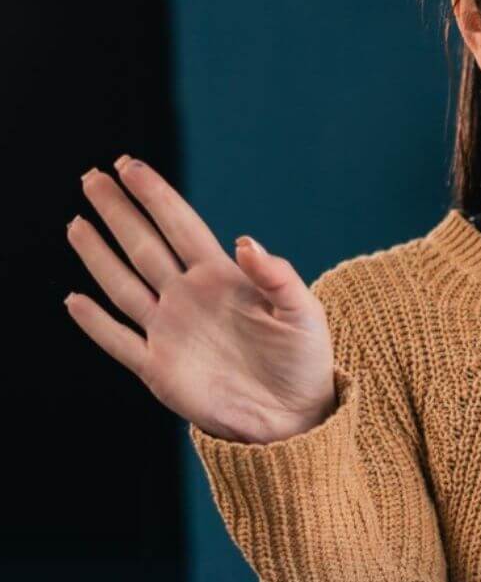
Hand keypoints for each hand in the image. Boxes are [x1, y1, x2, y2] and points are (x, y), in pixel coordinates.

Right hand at [63, 157, 335, 443]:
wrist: (295, 416)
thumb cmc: (305, 361)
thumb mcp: (303, 314)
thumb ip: (277, 276)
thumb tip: (244, 241)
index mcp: (223, 280)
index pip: (181, 227)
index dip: (156, 196)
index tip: (129, 165)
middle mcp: (189, 299)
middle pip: (145, 246)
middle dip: (118, 212)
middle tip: (91, 176)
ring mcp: (171, 331)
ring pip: (124, 285)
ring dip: (98, 256)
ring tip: (77, 223)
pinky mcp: (159, 368)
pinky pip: (119, 341)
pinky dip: (95, 323)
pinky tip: (75, 300)